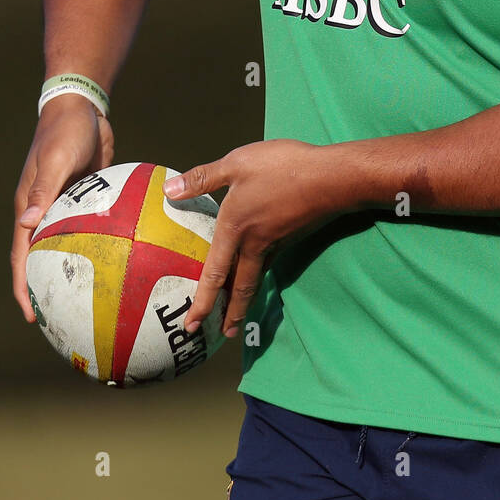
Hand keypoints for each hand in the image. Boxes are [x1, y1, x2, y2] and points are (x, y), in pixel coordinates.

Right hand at [11, 95, 114, 321]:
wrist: (83, 106)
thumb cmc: (66, 131)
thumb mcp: (57, 159)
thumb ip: (44, 190)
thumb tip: (26, 225)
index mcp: (30, 208)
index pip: (23, 257)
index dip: (24, 288)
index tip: (31, 317)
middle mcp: (45, 212)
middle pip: (45, 259)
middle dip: (51, 290)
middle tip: (66, 321)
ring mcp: (67, 207)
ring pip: (71, 247)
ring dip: (80, 271)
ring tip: (99, 300)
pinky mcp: (89, 199)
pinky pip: (95, 229)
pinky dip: (105, 246)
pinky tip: (128, 262)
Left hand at [162, 139, 355, 338]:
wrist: (331, 178)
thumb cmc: (281, 168)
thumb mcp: (236, 165)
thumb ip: (202, 178)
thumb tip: (168, 189)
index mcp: (235, 229)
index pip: (214, 274)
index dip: (202, 302)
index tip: (192, 326)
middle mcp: (255, 244)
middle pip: (241, 287)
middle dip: (231, 313)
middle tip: (224, 334)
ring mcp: (277, 242)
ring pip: (256, 277)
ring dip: (246, 299)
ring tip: (239, 313)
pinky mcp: (292, 236)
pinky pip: (270, 262)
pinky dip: (260, 274)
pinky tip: (259, 267)